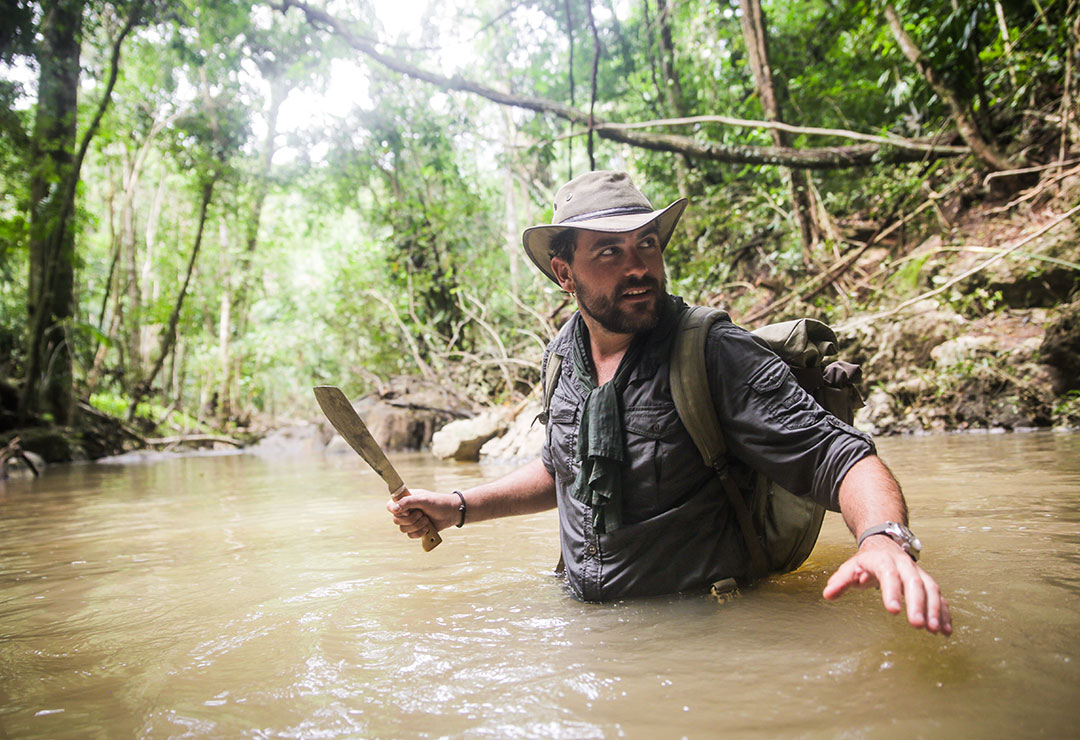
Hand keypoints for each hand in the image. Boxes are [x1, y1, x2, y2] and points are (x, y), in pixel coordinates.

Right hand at [386, 488, 459, 537]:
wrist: (452, 513)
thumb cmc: (439, 503)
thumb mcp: (423, 500)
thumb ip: (407, 502)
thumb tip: (393, 508)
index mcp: (405, 499)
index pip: (390, 506)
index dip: (396, 510)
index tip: (407, 511)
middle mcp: (406, 510)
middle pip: (396, 520)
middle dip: (411, 519)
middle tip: (422, 514)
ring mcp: (411, 520)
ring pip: (403, 529)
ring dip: (416, 526)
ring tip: (426, 520)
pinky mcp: (416, 529)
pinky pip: (410, 535)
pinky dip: (419, 532)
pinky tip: (428, 527)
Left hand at [822, 535, 951, 635]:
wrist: (885, 543)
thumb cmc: (866, 560)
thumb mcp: (850, 567)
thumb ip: (840, 581)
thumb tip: (828, 594)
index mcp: (883, 562)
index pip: (889, 576)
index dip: (891, 592)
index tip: (893, 611)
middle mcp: (904, 566)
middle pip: (914, 583)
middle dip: (918, 605)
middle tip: (917, 625)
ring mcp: (918, 574)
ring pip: (931, 589)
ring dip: (935, 610)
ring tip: (935, 631)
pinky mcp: (928, 583)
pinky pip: (940, 597)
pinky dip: (945, 613)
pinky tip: (946, 631)